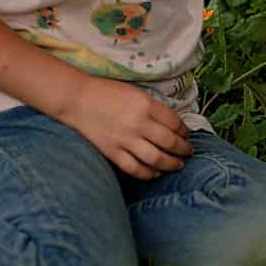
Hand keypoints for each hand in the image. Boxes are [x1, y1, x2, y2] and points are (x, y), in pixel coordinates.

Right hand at [59, 77, 193, 178]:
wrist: (76, 99)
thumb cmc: (106, 92)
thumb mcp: (135, 92)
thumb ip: (153, 108)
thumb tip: (172, 124)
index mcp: (146, 105)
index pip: (175, 123)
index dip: (185, 131)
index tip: (187, 135)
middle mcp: (138, 123)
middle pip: (170, 142)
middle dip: (183, 149)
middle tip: (189, 152)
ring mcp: (125, 140)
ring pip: (156, 159)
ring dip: (171, 164)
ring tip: (178, 165)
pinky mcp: (112, 152)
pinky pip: (135, 168)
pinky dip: (148, 174)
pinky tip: (156, 174)